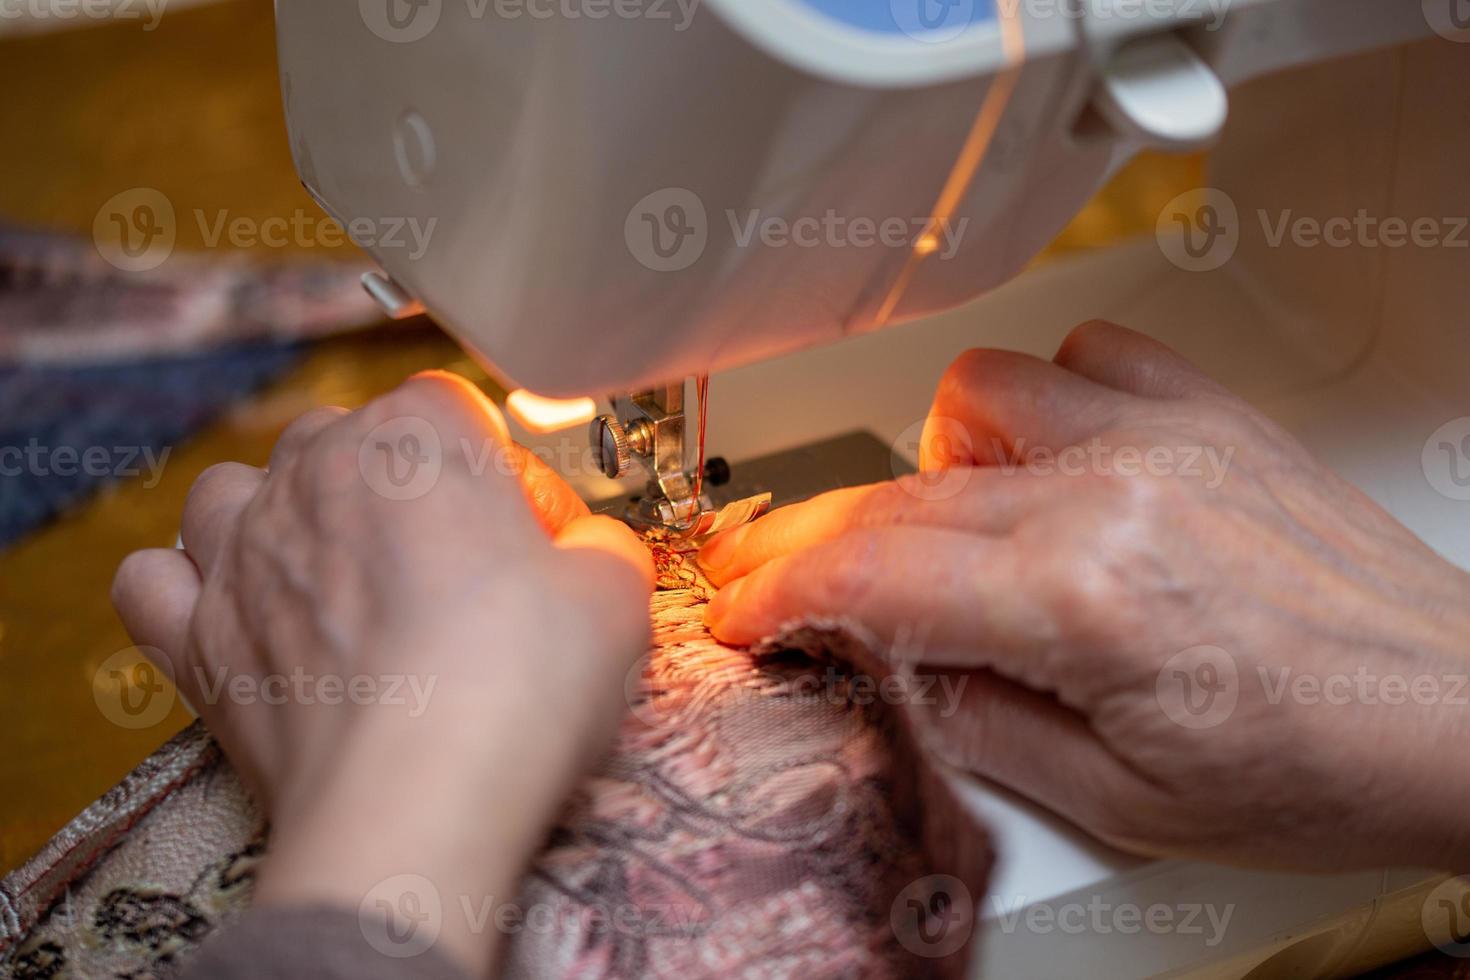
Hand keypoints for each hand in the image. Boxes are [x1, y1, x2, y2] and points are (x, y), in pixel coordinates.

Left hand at [112, 373, 652, 973]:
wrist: (417, 805)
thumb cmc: (519, 684)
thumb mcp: (615, 595)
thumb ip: (601, 547)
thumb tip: (588, 553)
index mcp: (414, 437)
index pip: (456, 409)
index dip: (503, 472)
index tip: (535, 542)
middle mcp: (310, 473)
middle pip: (344, 439)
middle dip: (396, 488)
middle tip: (456, 571)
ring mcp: (237, 554)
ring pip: (234, 490)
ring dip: (277, 516)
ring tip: (335, 577)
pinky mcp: (192, 639)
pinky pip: (152, 580)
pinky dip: (187, 589)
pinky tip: (236, 613)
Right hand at [699, 321, 1469, 872]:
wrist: (1455, 717)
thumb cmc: (1315, 768)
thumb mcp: (1118, 801)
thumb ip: (975, 724)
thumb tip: (888, 671)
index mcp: (1080, 600)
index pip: (869, 577)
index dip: (778, 595)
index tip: (742, 613)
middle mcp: (1112, 492)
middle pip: (895, 493)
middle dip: (807, 539)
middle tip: (777, 579)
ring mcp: (1161, 435)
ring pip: (975, 396)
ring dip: (932, 467)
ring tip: (956, 533)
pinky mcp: (1206, 411)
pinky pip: (1083, 355)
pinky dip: (1041, 403)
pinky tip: (1053, 466)